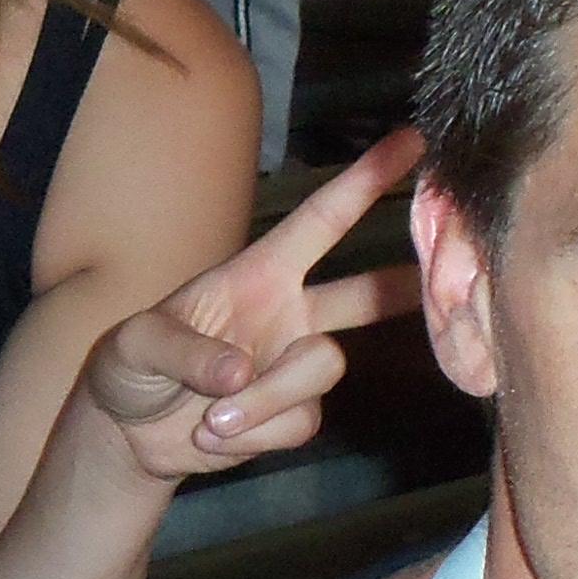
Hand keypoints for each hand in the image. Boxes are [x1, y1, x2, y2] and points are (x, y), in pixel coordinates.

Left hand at [77, 132, 422, 484]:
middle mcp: (288, 311)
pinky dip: (254, 433)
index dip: (365, 181)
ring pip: (323, 369)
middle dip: (403, 286)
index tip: (413, 143)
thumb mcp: (138, 345)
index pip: (320, 221)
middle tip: (449, 276)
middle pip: (365, 293)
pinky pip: (300, 421)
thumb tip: (239, 373)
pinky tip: (215, 434)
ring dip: (267, 399)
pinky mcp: (294, 413)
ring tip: (211, 418)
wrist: (128, 436)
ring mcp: (294, 364)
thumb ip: (186, 353)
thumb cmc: (130, 367)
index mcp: (256, 273)